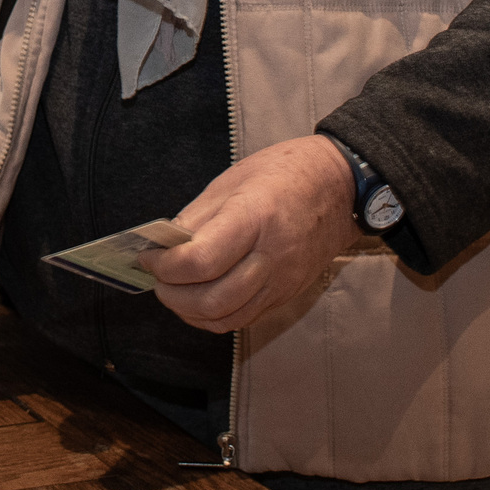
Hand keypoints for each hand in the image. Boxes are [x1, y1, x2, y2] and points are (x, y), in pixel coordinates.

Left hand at [140, 135, 360, 336]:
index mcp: (255, 218)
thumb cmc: (285, 172)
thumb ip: (196, 218)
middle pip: (211, 299)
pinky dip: (214, 315)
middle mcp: (272, 256)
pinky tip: (199, 298)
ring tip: (173, 290)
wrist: (342, 186)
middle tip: (156, 277)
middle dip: (172, 294)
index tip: (147, 256)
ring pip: (227, 317)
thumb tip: (162, 246)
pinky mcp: (288, 294)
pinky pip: (244, 317)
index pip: (200, 261)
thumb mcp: (232, 180)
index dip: (164, 265)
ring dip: (190, 311)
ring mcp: (283, 281)